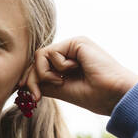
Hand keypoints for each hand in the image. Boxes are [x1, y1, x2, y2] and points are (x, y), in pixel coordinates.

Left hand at [21, 36, 137, 114]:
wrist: (114, 95)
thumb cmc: (95, 96)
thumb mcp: (62, 90)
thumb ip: (45, 84)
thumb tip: (23, 84)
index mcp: (68, 62)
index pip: (42, 66)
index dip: (30, 78)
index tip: (24, 93)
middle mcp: (70, 52)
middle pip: (38, 60)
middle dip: (32, 78)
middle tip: (34, 96)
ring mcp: (73, 46)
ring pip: (40, 56)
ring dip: (45, 73)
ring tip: (61, 81)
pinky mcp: (76, 42)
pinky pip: (50, 53)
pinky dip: (57, 67)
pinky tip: (74, 70)